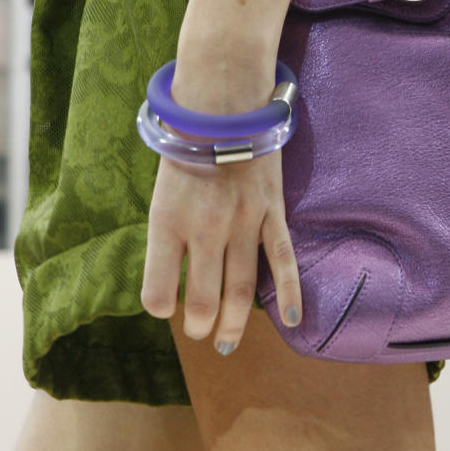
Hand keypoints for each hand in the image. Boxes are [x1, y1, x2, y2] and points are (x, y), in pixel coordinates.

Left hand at [140, 144, 301, 353]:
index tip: (165, 308)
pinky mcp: (271, 213)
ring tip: (225, 342)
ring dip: (232, 323)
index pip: (157, 289)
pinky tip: (291, 320)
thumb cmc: (186, 152)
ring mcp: (242, 222)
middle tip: (198, 333)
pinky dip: (288, 293)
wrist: (223, 108)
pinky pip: (282, 261)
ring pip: (240, 289)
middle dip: (199, 324)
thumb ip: (167, 237)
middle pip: (203, 298)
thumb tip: (175, 281)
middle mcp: (204, 228)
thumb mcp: (161, 194)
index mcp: (167, 222)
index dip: (160, 307)